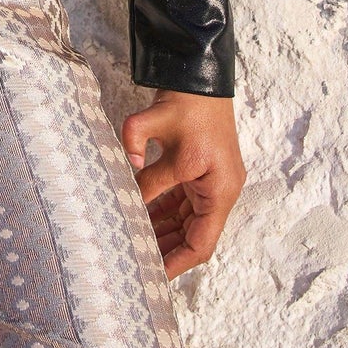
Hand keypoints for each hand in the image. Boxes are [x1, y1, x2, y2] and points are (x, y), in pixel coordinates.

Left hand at [121, 91, 245, 278]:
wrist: (197, 73)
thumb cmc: (186, 104)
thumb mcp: (161, 138)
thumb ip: (145, 172)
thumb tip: (127, 197)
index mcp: (219, 189)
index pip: (201, 242)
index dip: (177, 262)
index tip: (153, 275)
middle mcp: (220, 190)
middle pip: (193, 234)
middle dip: (165, 249)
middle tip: (135, 262)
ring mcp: (210, 180)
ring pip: (185, 219)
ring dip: (161, 231)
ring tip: (132, 243)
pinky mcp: (198, 170)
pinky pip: (181, 201)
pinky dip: (161, 211)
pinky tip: (138, 216)